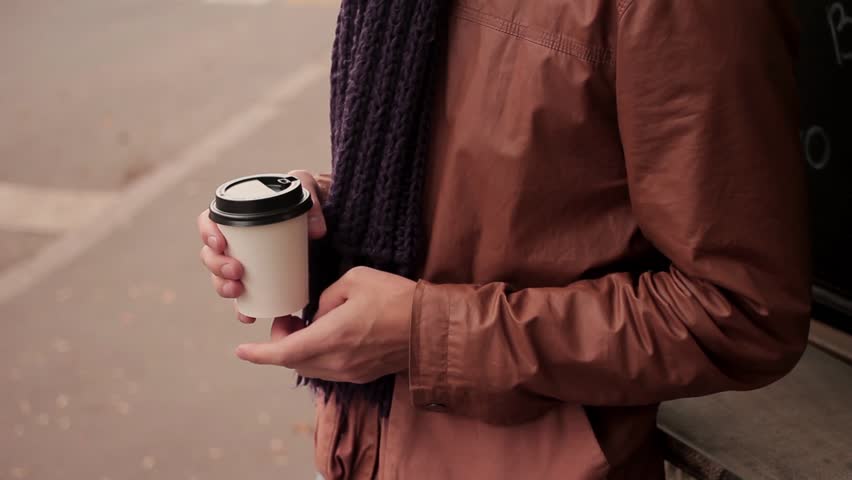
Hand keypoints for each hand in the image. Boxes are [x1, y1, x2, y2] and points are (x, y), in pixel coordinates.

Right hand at [197, 170, 330, 322]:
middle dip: (217, 266)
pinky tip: (248, 315)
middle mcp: (235, 242)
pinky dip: (242, 309)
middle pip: (211, 254)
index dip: (207, 233)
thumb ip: (311, 199)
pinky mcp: (257, 282)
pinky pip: (242, 299)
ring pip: (220, 278)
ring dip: (223, 287)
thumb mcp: (309, 189)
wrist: (326, 222)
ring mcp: (244, 263)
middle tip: (237, 271)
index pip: (209, 221)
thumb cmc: (308, 201)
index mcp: (238, 215)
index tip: (220, 243)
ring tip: (237, 291)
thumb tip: (316, 231)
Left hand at [235, 267, 415, 383]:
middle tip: (286, 317)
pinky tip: (326, 335)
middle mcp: (338, 361)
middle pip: (294, 362)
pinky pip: (328, 369)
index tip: (241, 351)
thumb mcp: (355, 280)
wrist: (431, 327)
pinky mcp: (363, 374)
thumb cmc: (396, 298)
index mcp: (332, 336)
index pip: (284, 352)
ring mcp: (351, 372)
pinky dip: (317, 355)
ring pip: (310, 367)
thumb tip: (317, 311)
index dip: (259, 353)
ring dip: (299, 350)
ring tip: (305, 324)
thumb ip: (326, 297)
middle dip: (280, 345)